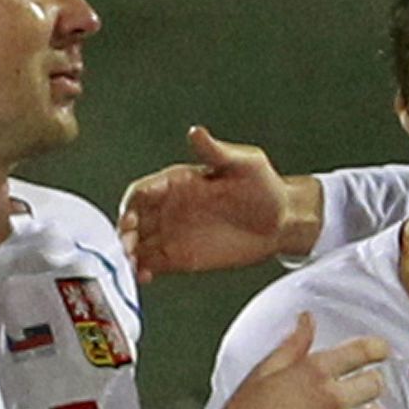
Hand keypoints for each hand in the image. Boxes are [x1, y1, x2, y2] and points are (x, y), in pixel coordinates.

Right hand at [117, 127, 315, 280]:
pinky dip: (144, 270)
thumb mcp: (244, 163)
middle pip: (135, 220)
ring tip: (130, 266)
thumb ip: (215, 152)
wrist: (284, 220)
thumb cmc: (265, 187)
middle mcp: (170, 207)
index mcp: (178, 182)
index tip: (130, 217)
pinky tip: (143, 276)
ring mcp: (174, 233)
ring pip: (140, 244)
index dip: (132, 204)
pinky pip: (155, 263)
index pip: (143, 191)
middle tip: (125, 246)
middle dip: (125, 233)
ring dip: (130, 255)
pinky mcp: (184, 256)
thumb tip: (195, 132)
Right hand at [215, 313, 388, 408]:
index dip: (376, 349)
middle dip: (369, 384)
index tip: (381, 351)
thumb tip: (307, 321)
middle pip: (375, 384)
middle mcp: (330, 400)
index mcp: (312, 373)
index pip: (362, 351)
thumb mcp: (263, 373)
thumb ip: (293, 345)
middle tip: (360, 390)